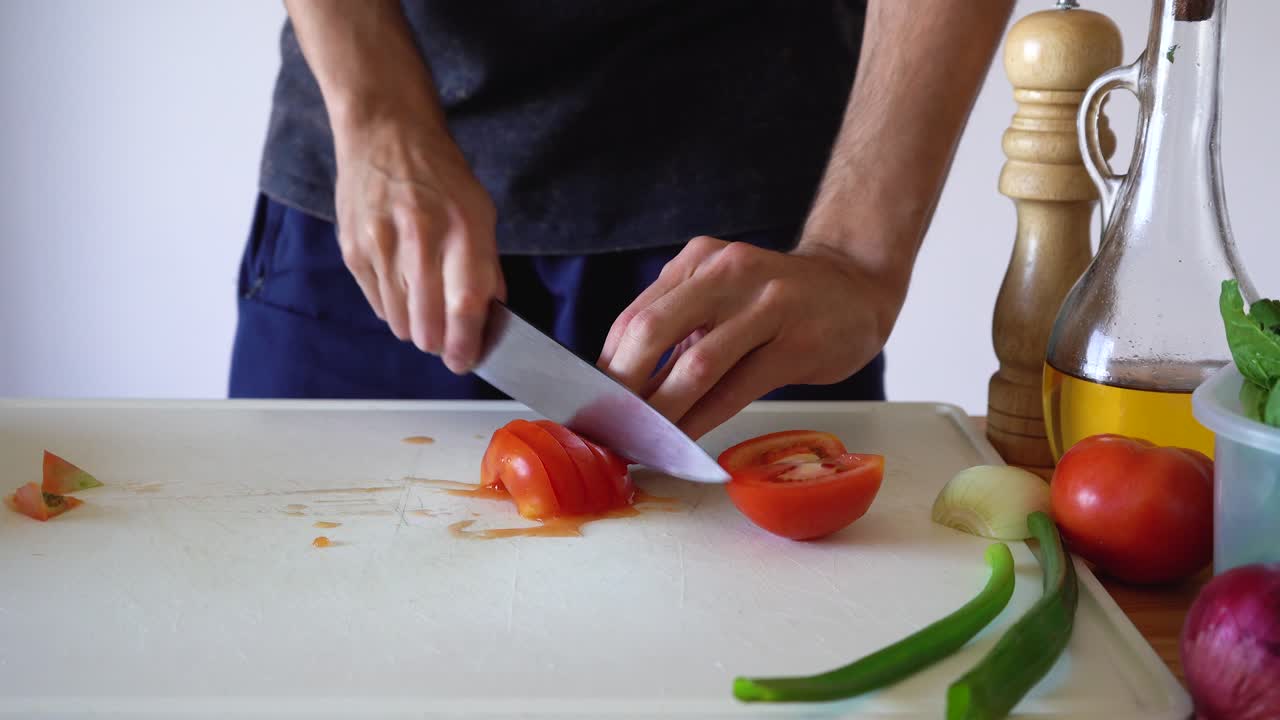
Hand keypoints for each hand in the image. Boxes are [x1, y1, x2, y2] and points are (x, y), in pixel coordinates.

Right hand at [333, 116, 503, 372]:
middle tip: (448, 342)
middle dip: (441, 344)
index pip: (465, 305)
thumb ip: (486, 268)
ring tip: (425, 311)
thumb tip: (489, 319)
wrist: (385, 133)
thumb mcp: (481, 212)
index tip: (467, 359)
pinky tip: (402, 288)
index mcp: (463, 228)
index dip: (467, 344)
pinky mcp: (353, 249)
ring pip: (400, 322)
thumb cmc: (439, 174)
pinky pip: (377, 304)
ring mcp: (381, 244)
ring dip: (416, 329)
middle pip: (428, 324)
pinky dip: (394, 308)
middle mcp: (421, 237)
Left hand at [597, 236, 903, 438]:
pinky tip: (686, 440)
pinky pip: (737, 387)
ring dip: (662, 411)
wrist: (855, 288)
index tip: (590, 405)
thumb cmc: (777, 303)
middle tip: (607, 426)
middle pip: (652, 330)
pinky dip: (704, 419)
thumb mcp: (721, 296)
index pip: (635, 315)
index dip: (607, 366)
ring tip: (642, 441)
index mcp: (698, 261)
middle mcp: (727, 272)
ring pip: (696, 364)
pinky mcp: (798, 341)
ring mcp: (766, 304)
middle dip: (622, 386)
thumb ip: (678, 326)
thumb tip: (620, 385)